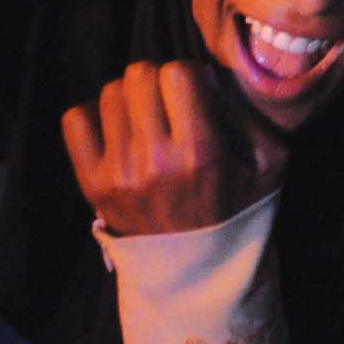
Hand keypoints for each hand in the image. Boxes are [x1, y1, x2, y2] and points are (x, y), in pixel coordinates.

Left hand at [62, 61, 286, 236]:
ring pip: (110, 92)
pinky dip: (95, 116)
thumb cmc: (237, 208)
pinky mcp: (91, 184)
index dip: (189, 75)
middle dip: (157, 80)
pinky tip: (118, 131)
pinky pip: (76, 119)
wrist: (198, 270)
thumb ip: (245, 112)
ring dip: (130, 98)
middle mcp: (154, 161)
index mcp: (201, 153)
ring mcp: (117, 174)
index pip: (177, 73)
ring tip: (145, 119)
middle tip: (168, 103)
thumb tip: (205, 76)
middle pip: (139, 75)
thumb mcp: (268, 161)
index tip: (195, 94)